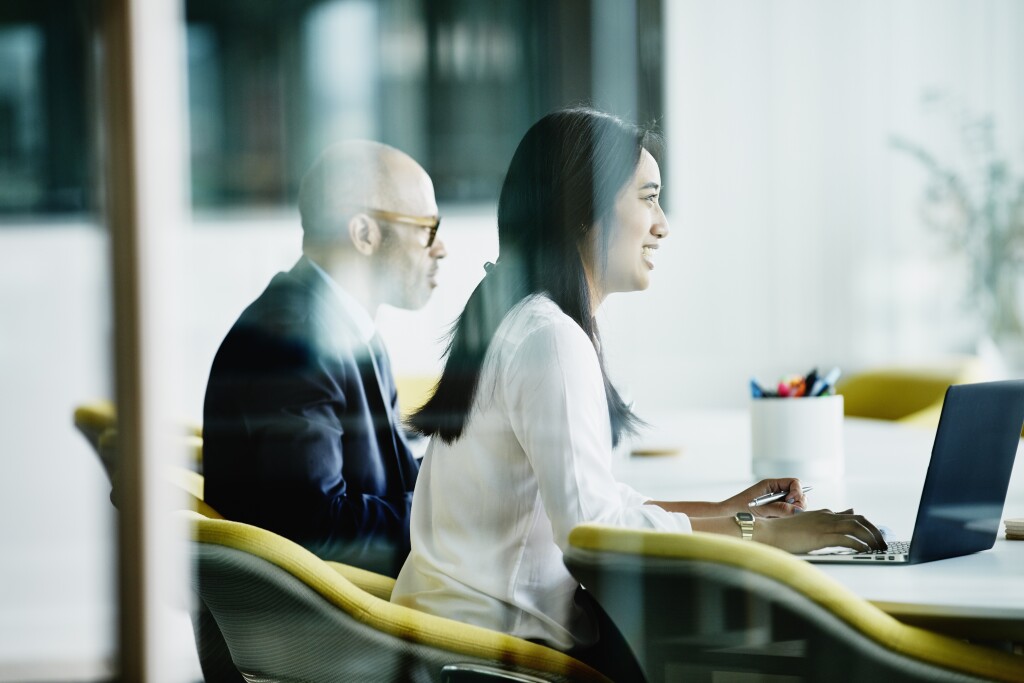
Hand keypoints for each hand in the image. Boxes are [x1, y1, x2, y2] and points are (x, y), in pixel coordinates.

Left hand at [720, 479, 806, 517]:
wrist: (728, 516)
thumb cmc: (741, 509)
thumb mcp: (760, 508)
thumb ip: (778, 508)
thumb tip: (797, 510)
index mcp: (772, 484)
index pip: (794, 482)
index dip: (797, 491)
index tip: (791, 500)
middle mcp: (776, 491)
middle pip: (798, 493)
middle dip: (798, 502)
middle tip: (791, 512)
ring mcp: (778, 501)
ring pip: (796, 504)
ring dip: (793, 511)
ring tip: (782, 517)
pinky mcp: (777, 511)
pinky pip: (789, 513)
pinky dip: (788, 516)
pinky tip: (779, 520)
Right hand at [755, 509, 886, 553]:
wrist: (768, 532)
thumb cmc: (784, 531)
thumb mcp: (806, 523)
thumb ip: (824, 521)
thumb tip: (841, 517)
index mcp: (824, 514)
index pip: (853, 516)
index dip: (868, 526)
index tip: (876, 536)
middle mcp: (827, 517)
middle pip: (860, 520)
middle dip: (875, 532)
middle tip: (883, 544)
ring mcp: (824, 525)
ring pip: (858, 527)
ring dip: (872, 539)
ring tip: (878, 550)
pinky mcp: (821, 536)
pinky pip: (847, 539)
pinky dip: (860, 545)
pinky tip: (865, 552)